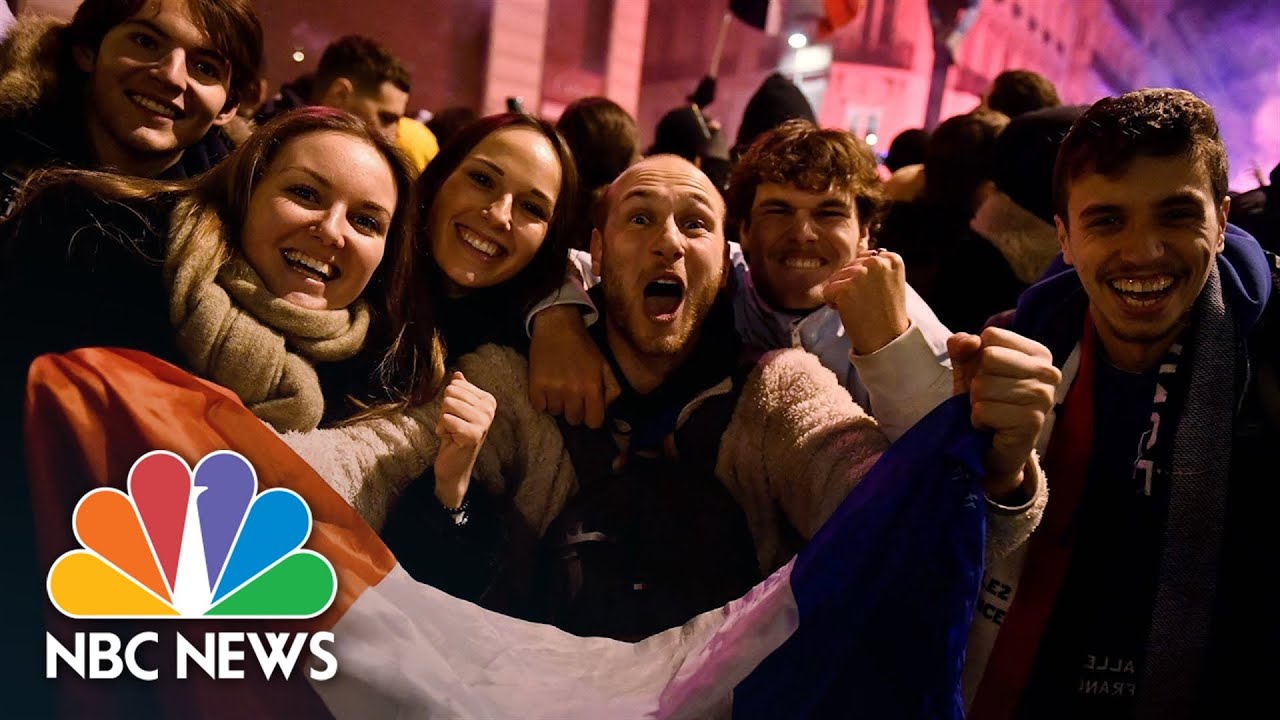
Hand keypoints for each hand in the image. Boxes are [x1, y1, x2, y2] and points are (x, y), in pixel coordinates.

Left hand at [434, 372, 496, 507]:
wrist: (453, 466)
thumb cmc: (454, 436)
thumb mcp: (456, 410)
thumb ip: (459, 391)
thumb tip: (458, 374)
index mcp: (488, 400)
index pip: (456, 385)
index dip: (449, 401)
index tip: (456, 417)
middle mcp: (489, 409)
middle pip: (451, 393)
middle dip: (444, 411)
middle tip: (452, 426)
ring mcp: (483, 422)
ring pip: (448, 404)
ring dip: (443, 421)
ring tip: (452, 432)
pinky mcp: (474, 434)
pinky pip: (447, 419)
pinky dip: (443, 430)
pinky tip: (451, 440)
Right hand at [528, 304, 620, 427]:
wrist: (557, 326)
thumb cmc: (583, 347)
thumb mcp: (604, 365)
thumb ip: (612, 389)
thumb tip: (605, 409)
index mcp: (592, 387)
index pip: (594, 422)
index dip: (592, 417)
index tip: (588, 409)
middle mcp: (573, 391)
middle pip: (574, 420)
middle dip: (575, 410)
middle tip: (572, 394)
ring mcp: (553, 390)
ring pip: (556, 413)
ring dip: (558, 404)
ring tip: (559, 387)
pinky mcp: (535, 386)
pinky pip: (539, 407)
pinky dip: (542, 400)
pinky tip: (547, 387)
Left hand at [822, 249, 909, 354]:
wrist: (886, 339)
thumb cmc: (886, 313)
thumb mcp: (890, 282)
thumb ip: (876, 267)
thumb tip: (858, 256)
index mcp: (892, 258)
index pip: (864, 258)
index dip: (864, 278)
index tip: (876, 294)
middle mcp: (877, 262)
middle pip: (849, 267)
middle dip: (851, 284)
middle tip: (866, 303)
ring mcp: (861, 274)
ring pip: (836, 278)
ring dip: (841, 294)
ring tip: (859, 307)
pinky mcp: (845, 287)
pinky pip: (827, 291)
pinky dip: (833, 303)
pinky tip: (848, 311)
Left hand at [948, 328, 1060, 499]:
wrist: (991, 449)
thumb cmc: (985, 402)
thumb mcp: (968, 369)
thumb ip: (963, 347)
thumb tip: (968, 340)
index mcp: (1038, 353)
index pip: (992, 336)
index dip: (977, 357)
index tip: (989, 376)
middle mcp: (1048, 372)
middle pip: (988, 358)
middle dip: (977, 381)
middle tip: (988, 398)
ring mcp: (1043, 397)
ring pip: (983, 385)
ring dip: (977, 403)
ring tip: (991, 413)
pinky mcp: (1032, 422)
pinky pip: (983, 410)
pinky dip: (978, 420)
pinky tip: (992, 427)